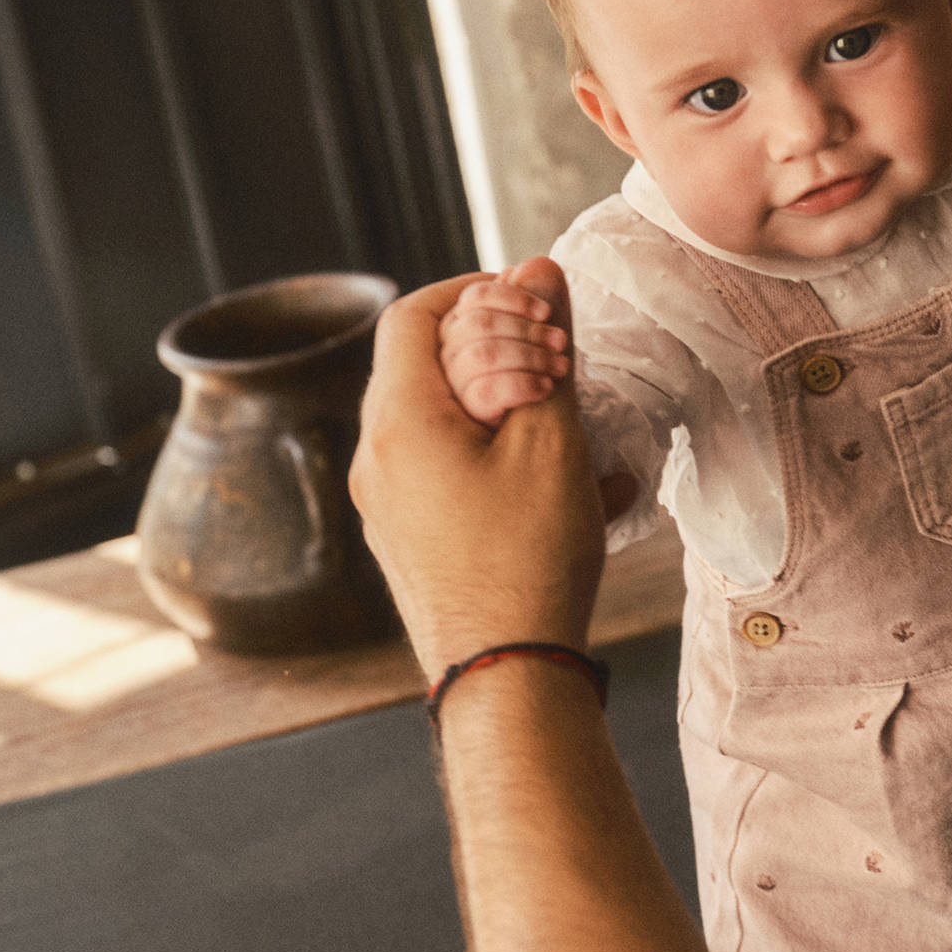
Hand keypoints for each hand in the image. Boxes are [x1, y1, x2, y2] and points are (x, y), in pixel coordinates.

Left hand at [351, 260, 606, 682]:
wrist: (506, 677)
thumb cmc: (527, 561)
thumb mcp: (552, 442)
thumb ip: (543, 348)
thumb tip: (537, 273)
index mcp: (397, 422)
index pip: (409, 316)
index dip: (468, 290)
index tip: (523, 297)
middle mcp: (375, 461)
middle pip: (421, 367)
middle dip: (494, 349)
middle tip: (556, 359)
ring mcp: (386, 507)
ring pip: (441, 423)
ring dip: (506, 408)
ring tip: (576, 428)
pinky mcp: (409, 544)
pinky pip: (447, 475)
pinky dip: (500, 460)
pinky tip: (576, 488)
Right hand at [441, 262, 571, 424]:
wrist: (541, 447)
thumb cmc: (536, 390)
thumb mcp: (540, 346)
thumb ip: (536, 310)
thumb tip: (536, 265)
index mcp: (462, 330)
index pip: (475, 298)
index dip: (512, 297)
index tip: (545, 311)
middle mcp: (448, 355)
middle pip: (478, 323)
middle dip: (526, 327)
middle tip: (561, 340)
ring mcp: (453, 388)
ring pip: (483, 354)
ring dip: (530, 354)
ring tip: (559, 366)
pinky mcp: (466, 420)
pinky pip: (487, 390)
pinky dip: (523, 384)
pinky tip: (545, 388)